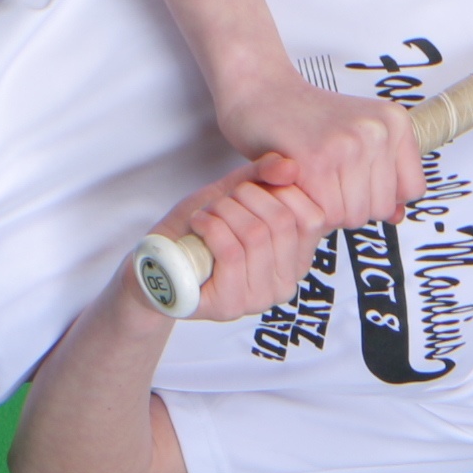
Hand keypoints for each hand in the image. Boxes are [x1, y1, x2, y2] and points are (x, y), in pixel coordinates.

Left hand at [148, 160, 331, 322]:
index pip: (313, 218)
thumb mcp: (234, 195)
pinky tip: (198, 224)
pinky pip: (232, 253)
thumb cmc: (201, 230)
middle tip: (224, 200)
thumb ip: (264, 176)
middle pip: (282, 221)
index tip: (250, 189)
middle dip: (246, 197)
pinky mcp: (230, 305)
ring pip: (255, 235)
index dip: (281, 190)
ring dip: (224, 211)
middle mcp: (285, 284)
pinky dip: (210, 227)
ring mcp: (259, 299)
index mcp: (296, 260)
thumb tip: (291, 167)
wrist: (159, 263)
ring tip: (207, 213)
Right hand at [213, 71, 417, 230]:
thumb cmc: (304, 117)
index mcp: (394, 121)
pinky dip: (308, 209)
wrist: (260, 90)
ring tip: (311, 185)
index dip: (383, 196)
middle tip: (326, 185)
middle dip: (352, 207)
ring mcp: (348, 145)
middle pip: (381, 207)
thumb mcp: (355, 136)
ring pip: (354, 215)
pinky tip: (297, 187)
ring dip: (329, 211)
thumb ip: (381, 176)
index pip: (412, 189)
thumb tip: (398, 217)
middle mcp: (377, 130)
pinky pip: (325, 214)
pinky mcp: (316, 162)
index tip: (358, 186)